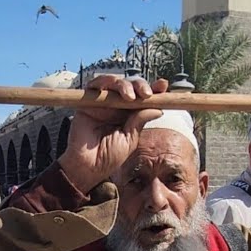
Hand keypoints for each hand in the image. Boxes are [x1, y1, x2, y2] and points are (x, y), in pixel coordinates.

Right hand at [56, 74, 167, 192]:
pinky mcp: (87, 101)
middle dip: (141, 85)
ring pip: (114, 82)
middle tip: (148, 94)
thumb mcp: (130, 139)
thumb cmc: (108, 158)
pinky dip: (107, 82)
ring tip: (132, 96)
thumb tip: (158, 108)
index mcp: (129, 115)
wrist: (87, 167)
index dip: (153, 90)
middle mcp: (116, 106)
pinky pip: (96, 84)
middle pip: (130, 86)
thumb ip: (139, 121)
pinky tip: (118, 93)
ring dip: (125, 84)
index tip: (163, 86)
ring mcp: (102, 103)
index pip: (142, 98)